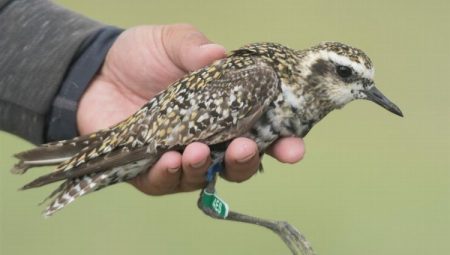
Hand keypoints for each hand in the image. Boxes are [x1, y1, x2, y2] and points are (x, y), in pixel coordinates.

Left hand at [77, 24, 304, 194]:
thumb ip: (193, 47)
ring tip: (196, 150)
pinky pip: (166, 181)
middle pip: (238, 163)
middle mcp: (209, 139)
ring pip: (204, 177)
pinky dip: (170, 174)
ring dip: (205, 168)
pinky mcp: (151, 170)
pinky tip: (170, 159)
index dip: (282, 143)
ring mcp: (182, 158)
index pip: (262, 131)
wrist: (97, 73)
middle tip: (245, 147)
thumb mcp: (171, 43)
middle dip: (246, 160)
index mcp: (225, 111)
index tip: (294, 148)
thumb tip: (216, 53)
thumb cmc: (142, 57)